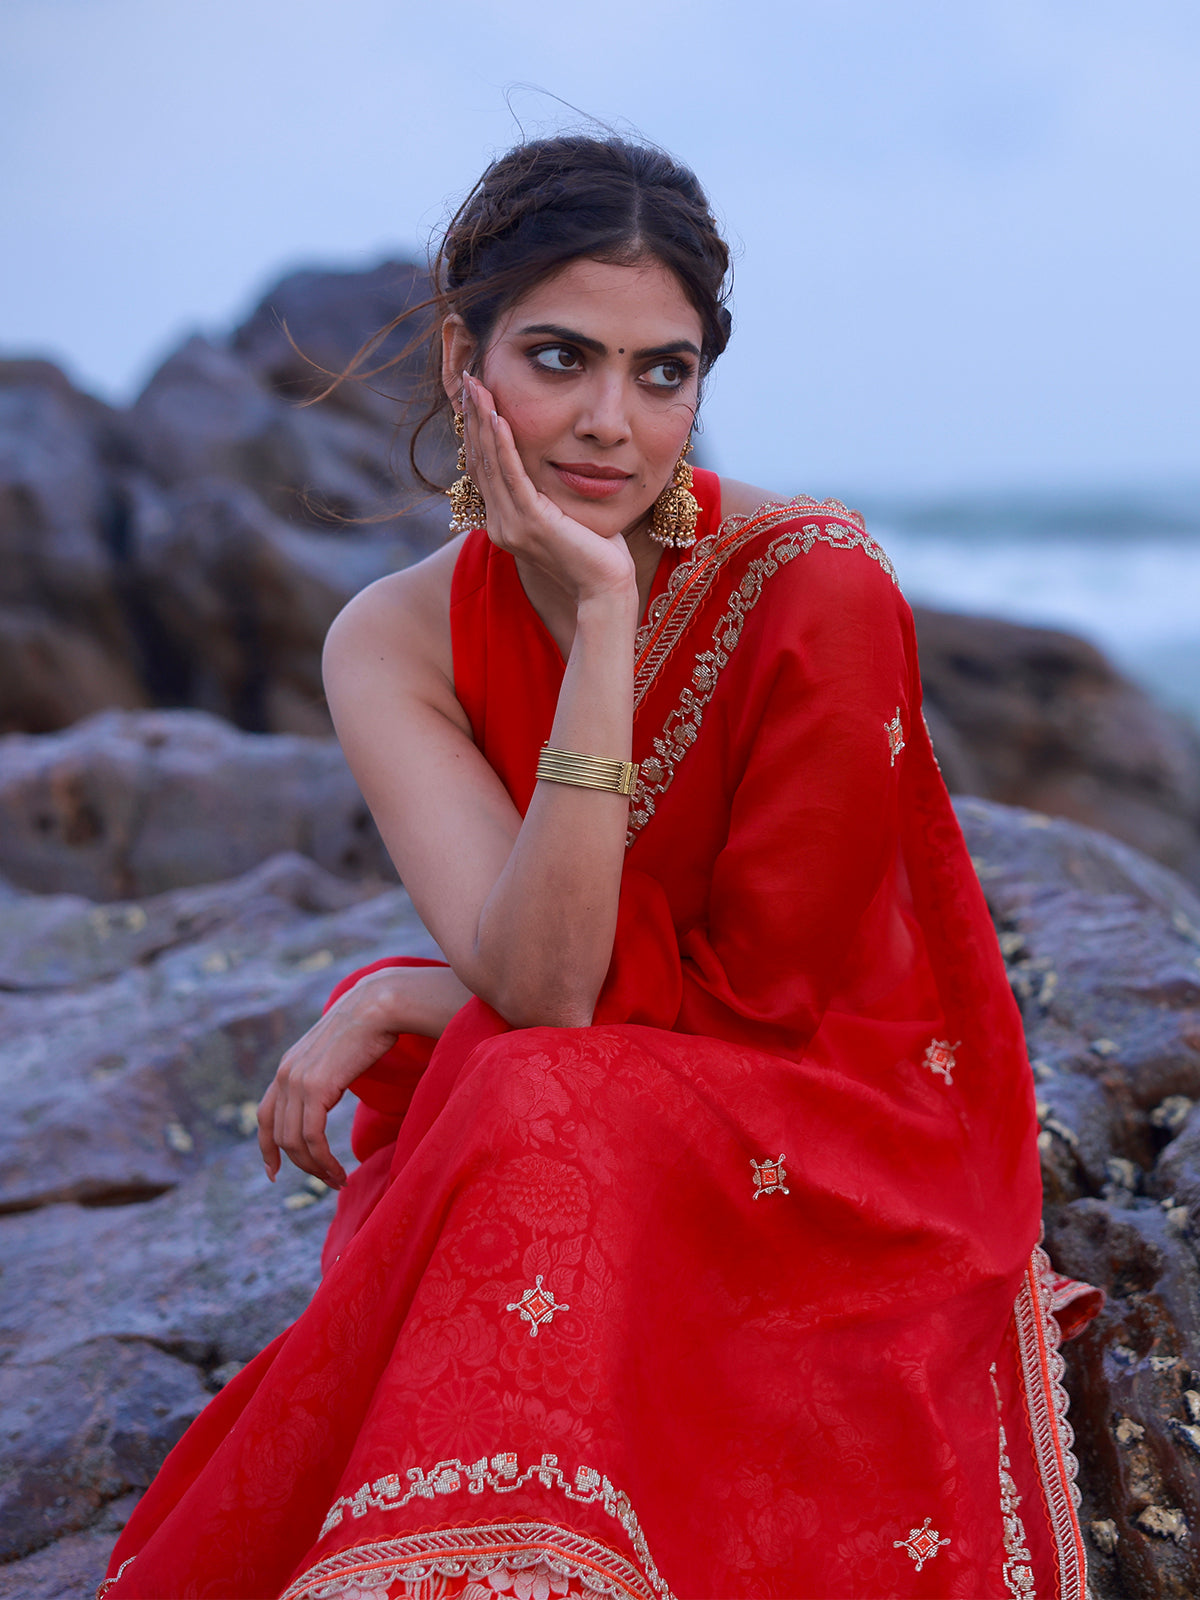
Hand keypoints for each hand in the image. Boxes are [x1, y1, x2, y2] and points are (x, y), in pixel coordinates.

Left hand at [257, 970, 411, 1188]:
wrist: (377, 1007)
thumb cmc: (366, 1029)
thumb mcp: (333, 1054)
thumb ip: (321, 1074)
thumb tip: (327, 1090)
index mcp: (286, 1067)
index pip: (264, 1116)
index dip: (266, 1148)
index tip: (273, 1173)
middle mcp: (284, 1075)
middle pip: (280, 1136)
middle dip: (302, 1165)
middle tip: (328, 1180)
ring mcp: (297, 1082)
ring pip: (295, 1142)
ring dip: (316, 1168)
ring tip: (337, 1180)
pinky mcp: (315, 1089)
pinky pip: (312, 1138)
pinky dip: (324, 1161)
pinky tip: (340, 1171)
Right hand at [462, 373, 635, 606]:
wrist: (605, 589)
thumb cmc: (597, 555)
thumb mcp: (566, 515)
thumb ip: (549, 494)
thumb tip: (553, 465)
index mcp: (506, 522)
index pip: (485, 468)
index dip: (478, 430)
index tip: (476, 395)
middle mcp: (501, 524)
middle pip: (480, 460)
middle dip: (474, 417)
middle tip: (469, 379)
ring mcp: (512, 525)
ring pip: (491, 463)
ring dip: (483, 421)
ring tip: (477, 387)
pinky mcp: (531, 523)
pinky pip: (512, 476)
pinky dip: (504, 445)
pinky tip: (499, 417)